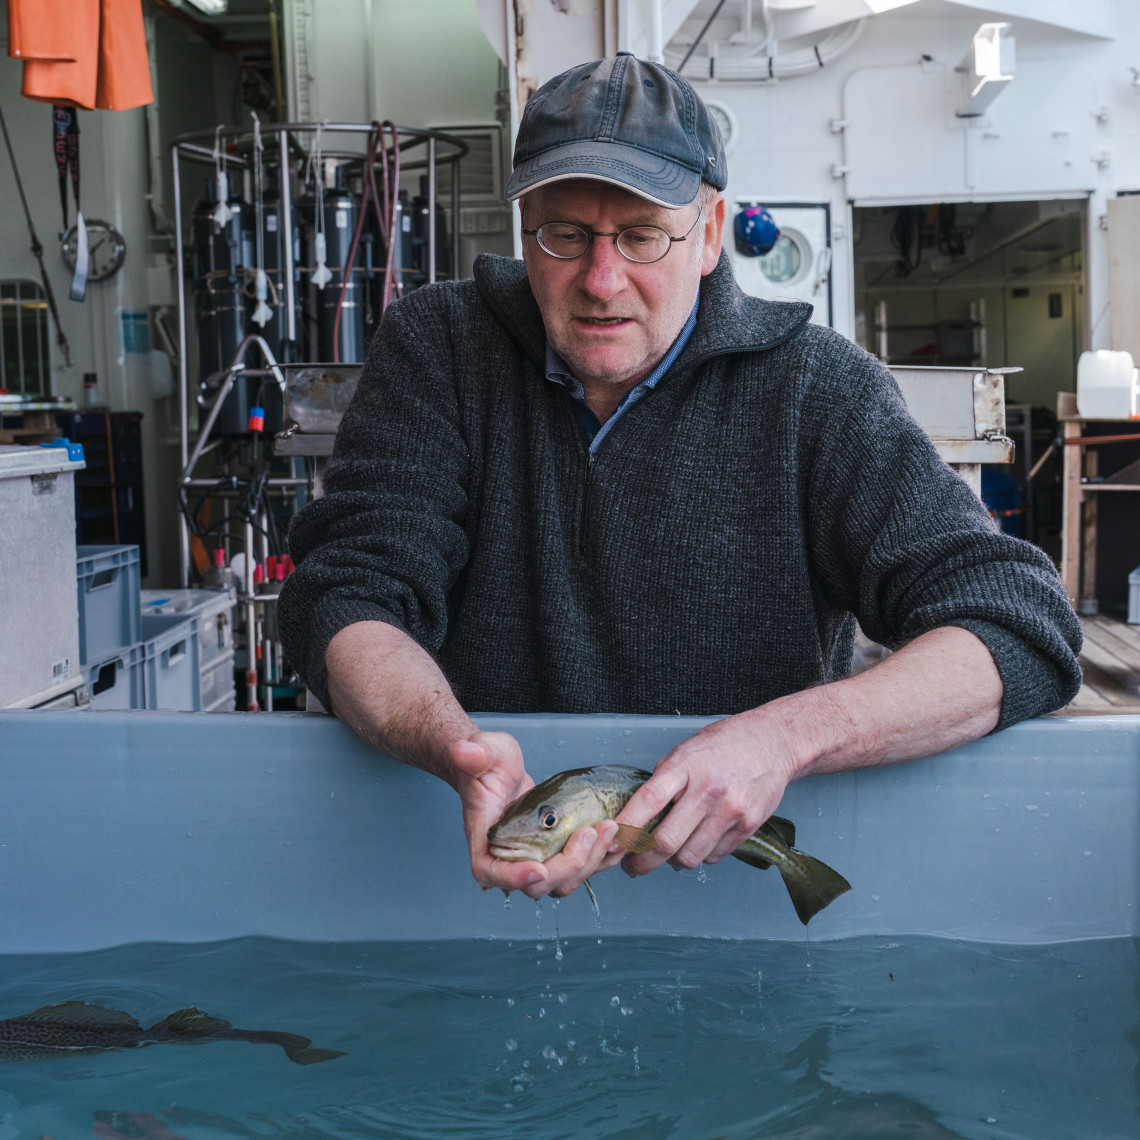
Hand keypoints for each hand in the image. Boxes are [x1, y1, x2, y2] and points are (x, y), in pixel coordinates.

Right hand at [451, 731, 619, 900]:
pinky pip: (578, 867)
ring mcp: (534, 856)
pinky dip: (599, 857)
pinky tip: (616, 834)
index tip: (539, 867)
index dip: (515, 878)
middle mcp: (509, 856)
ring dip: (591, 862)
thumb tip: (464, 752)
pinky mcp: (554, 851)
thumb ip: (474, 754)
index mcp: (485, 838)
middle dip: (569, 865)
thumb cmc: (486, 760)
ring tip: (610, 827)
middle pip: (538, 884)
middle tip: (590, 832)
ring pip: (563, 881)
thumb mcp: (482, 751)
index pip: (492, 872)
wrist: (499, 766)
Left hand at [608, 710, 798, 877]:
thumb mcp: (686, 750)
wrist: (772, 742)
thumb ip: (664, 779)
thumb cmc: (724, 744)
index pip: (648, 801)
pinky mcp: (748, 826)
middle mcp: (708, 790)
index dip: (627, 828)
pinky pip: (714, 855)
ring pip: (689, 856)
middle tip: (631, 866)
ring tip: (666, 854)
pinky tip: (696, 842)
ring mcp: (730, 811)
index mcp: (686, 766)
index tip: (611, 845)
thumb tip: (638, 813)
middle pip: (666, 841)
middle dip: (642, 862)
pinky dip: (700, 855)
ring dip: (672, 862)